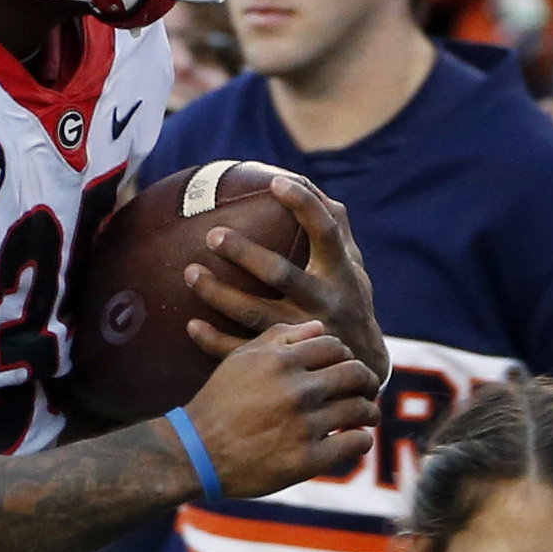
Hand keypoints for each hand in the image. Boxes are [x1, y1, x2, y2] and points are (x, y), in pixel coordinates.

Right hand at [180, 320, 377, 498]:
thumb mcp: (241, 359)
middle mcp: (297, 390)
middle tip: (365, 390)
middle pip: (355, 374)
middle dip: (365, 381)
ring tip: (365, 416)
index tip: (344, 369)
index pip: (337, 347)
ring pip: (360, 409)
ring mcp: (305, 426)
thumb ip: (280, 337)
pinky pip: (355, 443)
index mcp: (282, 362)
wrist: (196, 452)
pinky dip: (360, 440)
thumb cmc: (218, 402)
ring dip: (367, 412)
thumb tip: (320, 326)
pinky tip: (353, 440)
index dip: (345, 357)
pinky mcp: (308, 459)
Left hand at [184, 177, 389, 387]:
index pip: (325, 232)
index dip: (304, 205)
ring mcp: (302, 333)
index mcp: (340, 273)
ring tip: (191, 273)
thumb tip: (308, 186)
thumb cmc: (350, 302)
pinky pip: (243, 348)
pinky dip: (214, 339)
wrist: (362, 369)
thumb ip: (335, 229)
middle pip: (281, 274)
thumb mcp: (353, 267)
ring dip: (219, 294)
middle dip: (245, 254)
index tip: (276, 182)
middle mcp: (323, 302)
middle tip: (212, 235)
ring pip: (255, 313)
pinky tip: (191, 324)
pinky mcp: (284, 358)